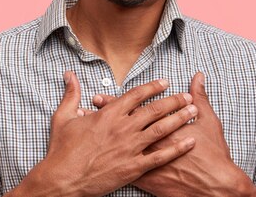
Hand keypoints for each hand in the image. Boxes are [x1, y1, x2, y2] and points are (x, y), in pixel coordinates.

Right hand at [7, 72, 197, 196]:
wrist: (62, 180)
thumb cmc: (61, 150)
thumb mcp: (63, 118)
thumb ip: (71, 94)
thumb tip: (70, 75)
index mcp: (109, 114)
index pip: (137, 95)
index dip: (153, 87)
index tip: (166, 82)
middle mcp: (123, 128)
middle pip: (155, 110)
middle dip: (174, 101)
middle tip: (188, 96)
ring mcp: (130, 148)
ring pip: (161, 129)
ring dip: (179, 119)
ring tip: (194, 111)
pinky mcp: (133, 168)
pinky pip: (160, 156)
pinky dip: (177, 148)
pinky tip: (189, 141)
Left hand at [92, 73, 255, 196]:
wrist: (214, 186)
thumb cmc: (212, 153)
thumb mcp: (209, 120)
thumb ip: (200, 96)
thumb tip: (198, 76)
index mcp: (159, 125)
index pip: (130, 109)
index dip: (112, 102)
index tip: (97, 97)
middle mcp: (148, 142)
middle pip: (117, 126)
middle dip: (99, 119)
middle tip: (82, 113)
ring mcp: (145, 162)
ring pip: (115, 148)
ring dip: (100, 140)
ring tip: (85, 132)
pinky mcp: (146, 179)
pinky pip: (122, 170)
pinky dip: (107, 164)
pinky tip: (96, 160)